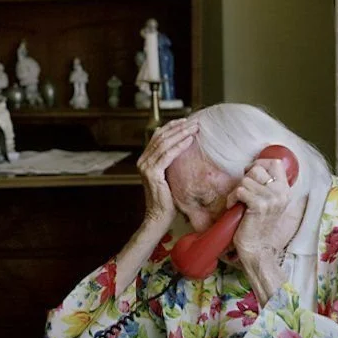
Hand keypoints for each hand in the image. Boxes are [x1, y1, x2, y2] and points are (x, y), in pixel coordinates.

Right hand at [137, 119, 198, 235]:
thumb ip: (169, 162)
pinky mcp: (152, 173)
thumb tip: (179, 146)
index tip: (185, 120)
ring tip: (194, 128)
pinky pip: (167, 156)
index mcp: (145, 159)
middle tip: (194, 122)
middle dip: (179, 128)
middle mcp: (142, 161)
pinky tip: (189, 141)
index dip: (171, 126)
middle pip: (161, 137)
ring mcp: (145, 167)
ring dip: (181, 134)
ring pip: (165, 144)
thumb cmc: (167, 199)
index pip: (158, 136)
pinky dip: (179, 146)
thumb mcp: (168, 176)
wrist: (158, 217)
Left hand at [227, 158, 294, 302]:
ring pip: (246, 180)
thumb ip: (268, 186)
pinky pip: (240, 190)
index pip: (275, 163)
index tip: (250, 173)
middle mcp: (281, 193)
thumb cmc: (258, 225)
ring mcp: (271, 198)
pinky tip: (234, 207)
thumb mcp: (270, 202)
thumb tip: (255, 166)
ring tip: (238, 202)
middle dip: (245, 178)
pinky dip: (232, 198)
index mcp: (285, 190)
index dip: (259, 163)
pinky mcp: (259, 205)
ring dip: (236, 191)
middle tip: (242, 192)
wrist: (257, 249)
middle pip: (257, 168)